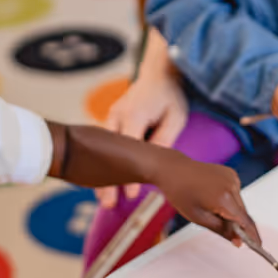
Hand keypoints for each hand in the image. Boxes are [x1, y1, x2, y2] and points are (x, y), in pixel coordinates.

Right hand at [96, 34, 188, 208]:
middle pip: (108, 153)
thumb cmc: (170, 97)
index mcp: (135, 114)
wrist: (157, 74)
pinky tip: (101, 184)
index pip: (129, 149)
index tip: (129, 196)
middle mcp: (117, 115)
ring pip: (101, 151)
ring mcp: (110, 118)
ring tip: (101, 199)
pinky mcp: (109, 122)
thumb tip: (154, 164)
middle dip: (106, 179)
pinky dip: (102, 164)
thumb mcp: (176, 116)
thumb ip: (165, 139)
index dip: (127, 174)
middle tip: (107, 204)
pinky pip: (103, 147)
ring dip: (101, 174)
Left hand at [150, 150, 260, 246]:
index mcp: (224, 199)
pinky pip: (235, 193)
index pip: (245, 222)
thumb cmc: (181, 194)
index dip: (252, 236)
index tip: (258, 247)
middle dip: (239, 226)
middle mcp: (232, 186)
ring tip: (210, 208)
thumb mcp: (199, 218)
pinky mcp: (231, 173)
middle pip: (243, 213)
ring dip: (232, 212)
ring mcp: (233, 178)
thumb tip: (240, 242)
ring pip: (240, 204)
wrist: (174, 170)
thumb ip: (222, 231)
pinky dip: (229, 200)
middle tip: (230, 235)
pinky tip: (213, 197)